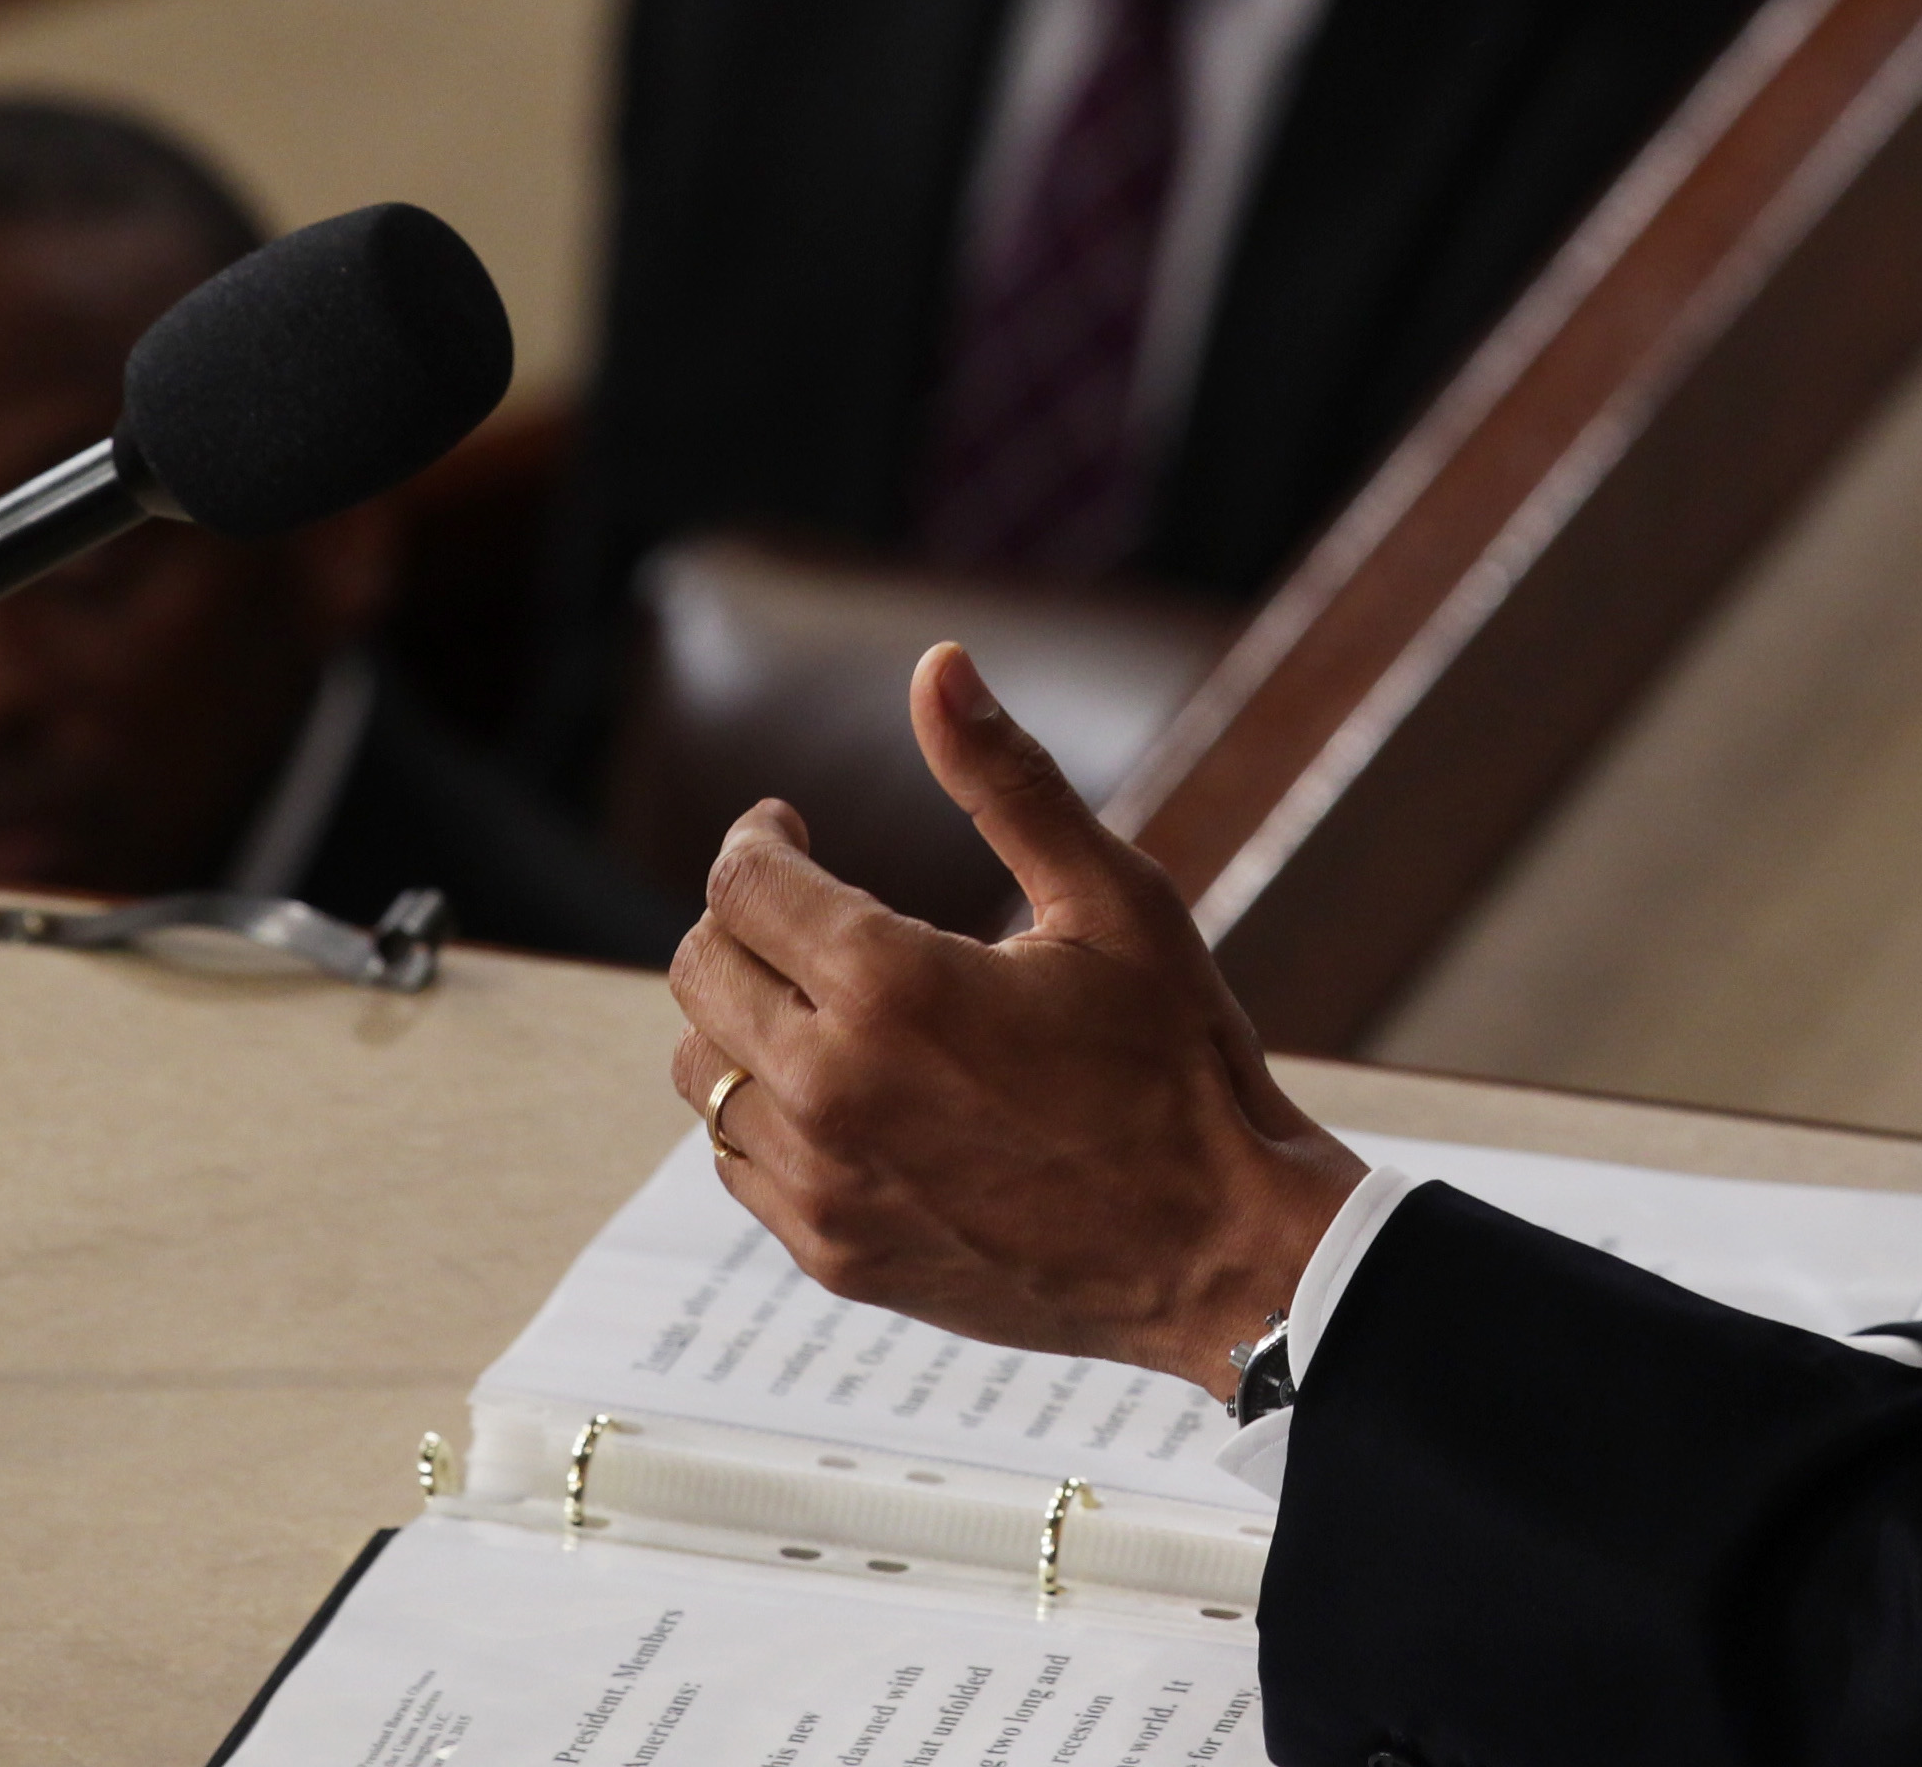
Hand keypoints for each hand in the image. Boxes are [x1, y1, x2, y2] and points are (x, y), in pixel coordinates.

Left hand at [667, 641, 1365, 1398]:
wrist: (1222, 1254)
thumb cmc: (1181, 1065)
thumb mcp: (1114, 899)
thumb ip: (1008, 781)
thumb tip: (937, 666)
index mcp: (893, 986)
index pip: (743, 884)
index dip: (760, 836)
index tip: (790, 826)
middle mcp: (833, 1088)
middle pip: (699, 970)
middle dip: (741, 916)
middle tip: (802, 901)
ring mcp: (825, 1184)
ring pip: (701, 1072)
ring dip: (742, 1015)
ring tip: (820, 994)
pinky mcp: (834, 1254)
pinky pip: (737, 1163)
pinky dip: (763, 1111)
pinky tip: (841, 1087)